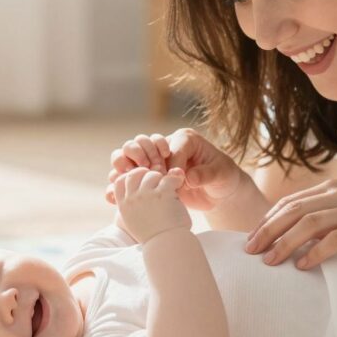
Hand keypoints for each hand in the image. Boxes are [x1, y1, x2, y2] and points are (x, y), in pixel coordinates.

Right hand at [106, 128, 246, 212]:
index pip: (166, 145)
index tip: (172, 178)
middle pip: (139, 142)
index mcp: (184, 139)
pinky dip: (119, 186)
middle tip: (148, 174)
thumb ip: (206, 174)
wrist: (220, 194)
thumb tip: (188, 177)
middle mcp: (165, 147)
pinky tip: (112, 196)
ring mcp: (154, 162)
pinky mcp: (149, 178)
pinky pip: (128, 179)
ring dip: (122, 169)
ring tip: (122, 181)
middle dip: (138, 157)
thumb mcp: (221, 175)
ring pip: (127, 158)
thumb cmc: (224, 178)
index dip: (166, 162)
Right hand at [113, 167, 191, 243]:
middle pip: (134, 174)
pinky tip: (178, 185)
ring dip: (162, 179)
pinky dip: (175, 180)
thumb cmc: (154, 237)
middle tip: (157, 180)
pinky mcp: (162, 194)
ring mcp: (146, 195)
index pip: (119, 182)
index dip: (129, 177)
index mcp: (124, 206)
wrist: (166, 245)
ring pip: (152, 175)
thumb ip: (133, 206)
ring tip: (169, 188)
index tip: (140, 180)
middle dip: (145, 174)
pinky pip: (168, 179)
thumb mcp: (134, 222)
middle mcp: (132, 199)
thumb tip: (136, 192)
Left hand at [243, 180, 336, 268]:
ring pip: (310, 223)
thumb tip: (296, 237)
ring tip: (270, 262)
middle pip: (294, 211)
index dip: (267, 220)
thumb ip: (328, 218)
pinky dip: (316, 252)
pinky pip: (336, 239)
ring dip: (286, 243)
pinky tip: (303, 266)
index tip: (251, 240)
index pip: (291, 202)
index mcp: (334, 189)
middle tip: (249, 252)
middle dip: (268, 231)